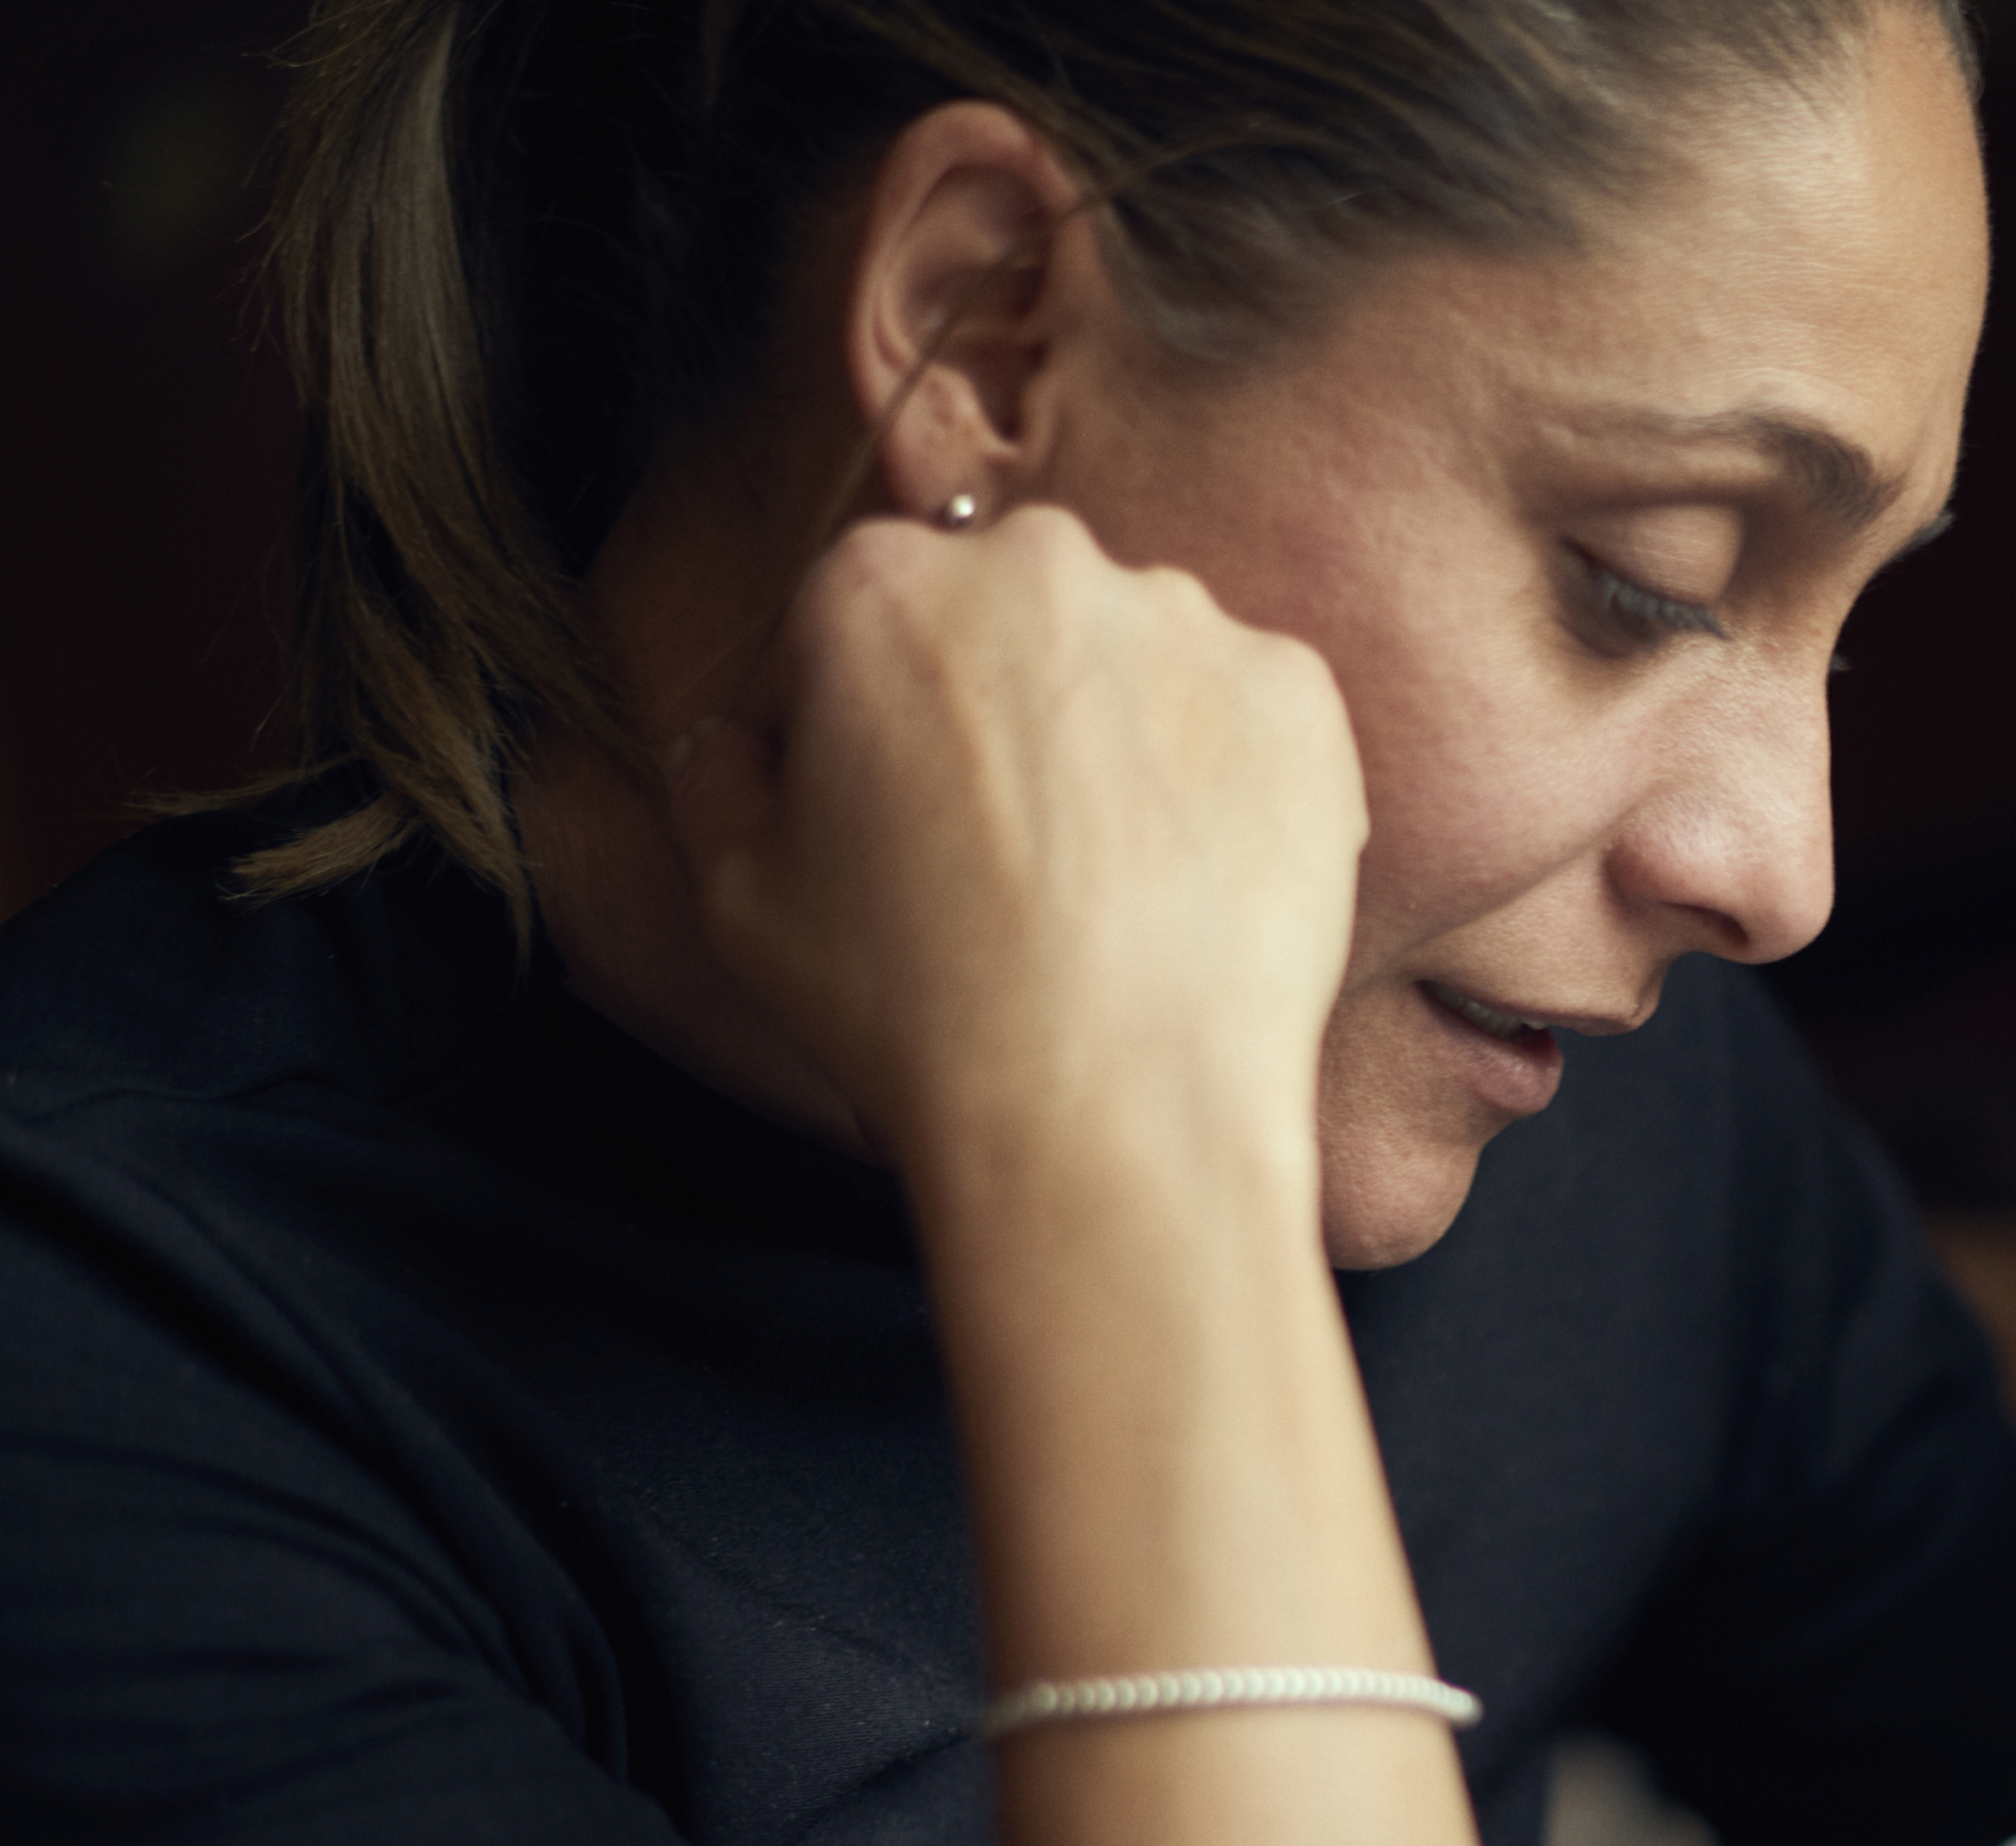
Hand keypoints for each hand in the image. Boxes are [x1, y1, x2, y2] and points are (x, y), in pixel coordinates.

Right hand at [663, 501, 1365, 1178]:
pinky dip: (1229, 778)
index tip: (884, 811)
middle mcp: (1038, 568)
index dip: (859, 725)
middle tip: (1005, 844)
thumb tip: (735, 743)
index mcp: (878, 586)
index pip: (856, 621)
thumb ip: (717, 782)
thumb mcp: (739, 899)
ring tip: (1110, 877)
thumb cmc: (917, 1010)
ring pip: (1136, 655)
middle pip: (1005, 616)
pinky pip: (1249, 713)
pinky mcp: (1298, 696)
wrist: (1113, 1109)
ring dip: (1119, 733)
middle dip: (997, 703)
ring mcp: (1186, 625)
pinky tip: (1195, 878)